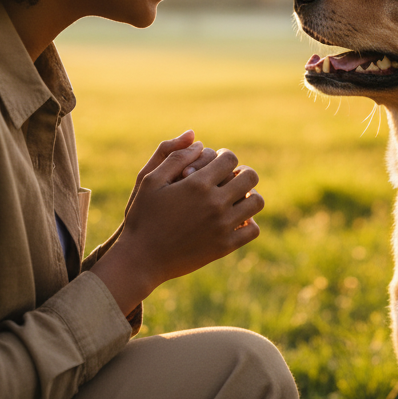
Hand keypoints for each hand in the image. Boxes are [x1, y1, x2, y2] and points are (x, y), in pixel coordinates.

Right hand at [91, 143, 263, 313]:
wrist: (141, 259)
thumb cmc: (142, 216)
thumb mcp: (149, 180)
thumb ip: (173, 155)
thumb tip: (197, 139)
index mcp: (197, 184)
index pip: (230, 158)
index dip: (225, 156)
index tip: (217, 162)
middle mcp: (214, 204)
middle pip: (250, 177)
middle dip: (242, 172)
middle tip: (230, 177)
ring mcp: (222, 227)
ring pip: (257, 203)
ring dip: (250, 196)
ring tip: (235, 197)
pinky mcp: (224, 247)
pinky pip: (253, 230)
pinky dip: (249, 222)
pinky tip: (235, 220)